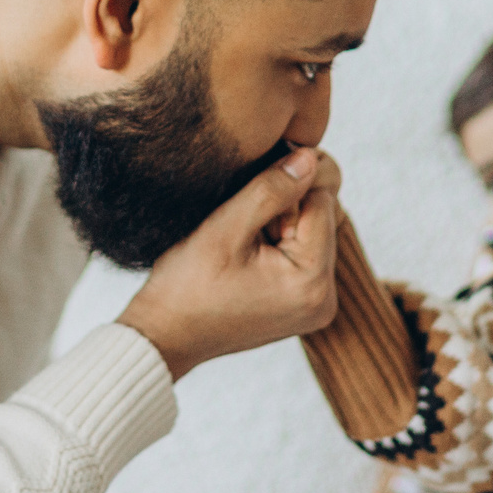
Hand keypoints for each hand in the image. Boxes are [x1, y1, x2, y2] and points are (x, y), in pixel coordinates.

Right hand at [120, 148, 342, 378]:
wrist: (167, 334)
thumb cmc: (187, 285)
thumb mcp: (225, 228)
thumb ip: (271, 189)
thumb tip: (309, 157)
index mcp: (312, 282)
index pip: (323, 200)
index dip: (285, 191)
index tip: (247, 209)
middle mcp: (326, 299)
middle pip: (324, 216)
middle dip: (288, 208)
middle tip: (243, 229)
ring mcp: (318, 306)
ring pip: (315, 231)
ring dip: (283, 224)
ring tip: (244, 244)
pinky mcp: (306, 306)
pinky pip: (306, 254)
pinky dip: (282, 243)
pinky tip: (249, 256)